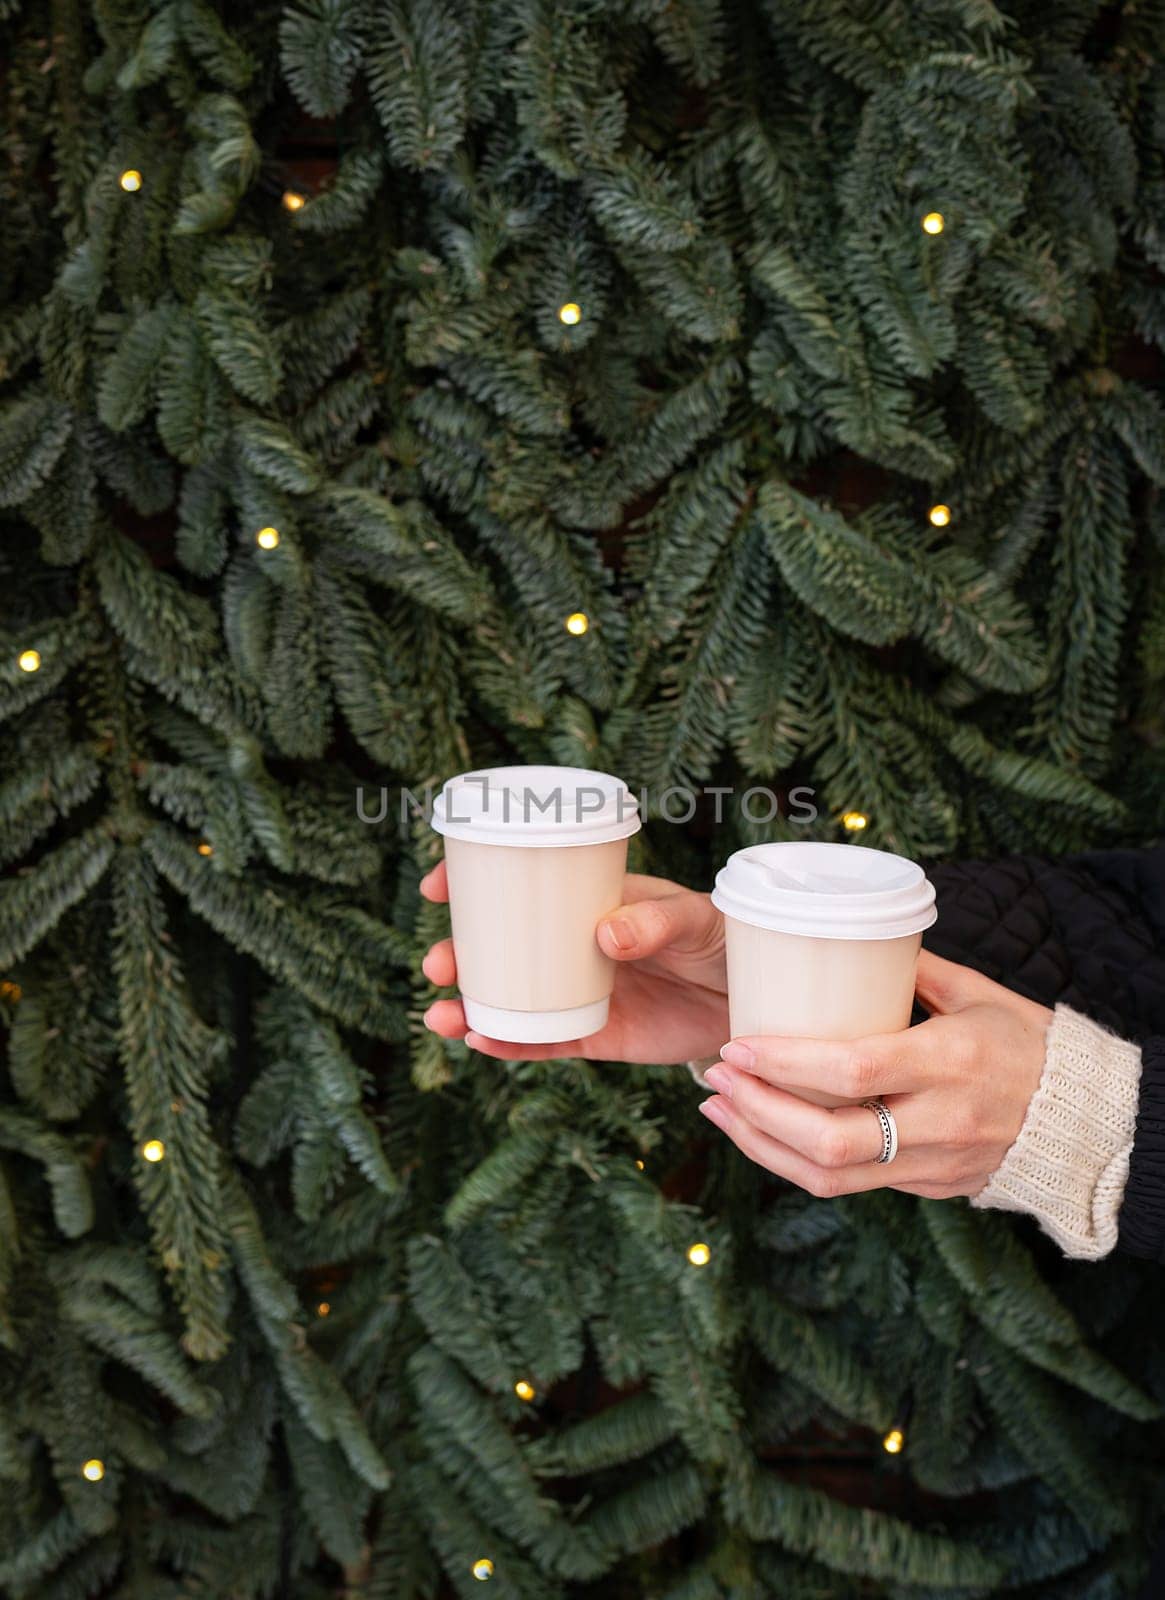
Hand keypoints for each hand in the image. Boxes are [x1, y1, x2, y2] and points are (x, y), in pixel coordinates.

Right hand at [419, 862, 727, 1062]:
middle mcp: (574, 947)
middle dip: (458, 956)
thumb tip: (607, 935)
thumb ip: (656, 922)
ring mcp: (579, 993)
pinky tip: (480, 1042)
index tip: (437, 887)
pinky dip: (509, 1045)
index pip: (524, 885)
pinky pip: (542, 1043)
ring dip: (469, 1007)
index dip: (473, 884)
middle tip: (438, 965)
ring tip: (439, 1016)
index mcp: (590, 903)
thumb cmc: (725, 941)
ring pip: (510, 1000)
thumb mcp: (697, 920)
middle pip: (501, 949)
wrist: (754, 1000)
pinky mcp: (595, 1036)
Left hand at [696, 951, 1052, 1199]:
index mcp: (950, 1062)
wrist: (1086, 1122)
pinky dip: (794, 1161)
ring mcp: (931, 1163)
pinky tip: (761, 1132)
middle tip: (715, 1079)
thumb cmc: (1030, 1043)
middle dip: (759, 1112)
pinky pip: (848, 1183)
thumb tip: (853, 935)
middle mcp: (937, 1122)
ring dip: (761, 1145)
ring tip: (719, 1109)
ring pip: (830, 1175)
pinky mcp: (925, 1186)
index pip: (853, 1071)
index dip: (785, 1062)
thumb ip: (917, 969)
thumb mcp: (981, 993)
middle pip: (830, 1140)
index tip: (737, 1044)